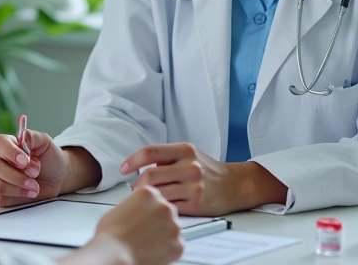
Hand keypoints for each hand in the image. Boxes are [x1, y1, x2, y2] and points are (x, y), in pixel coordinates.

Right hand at [0, 129, 68, 205]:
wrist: (55, 178)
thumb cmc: (49, 158)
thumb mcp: (45, 142)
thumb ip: (32, 137)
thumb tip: (21, 137)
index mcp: (6, 144)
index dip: (10, 152)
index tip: (25, 161)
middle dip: (17, 175)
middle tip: (35, 175)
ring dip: (19, 188)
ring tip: (34, 186)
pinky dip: (17, 196)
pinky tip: (28, 193)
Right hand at [90, 186, 182, 264]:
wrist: (116, 254)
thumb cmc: (112, 234)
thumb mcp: (119, 208)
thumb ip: (135, 205)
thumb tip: (138, 210)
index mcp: (149, 194)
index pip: (154, 197)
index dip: (147, 208)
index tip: (142, 215)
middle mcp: (165, 207)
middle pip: (165, 210)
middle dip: (157, 220)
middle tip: (144, 230)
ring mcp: (174, 226)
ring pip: (172, 228)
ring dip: (163, 233)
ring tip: (146, 242)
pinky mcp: (178, 244)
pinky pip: (176, 245)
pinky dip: (167, 249)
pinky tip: (152, 251)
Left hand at [122, 143, 250, 216]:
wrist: (235, 185)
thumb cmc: (207, 170)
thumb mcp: (189, 155)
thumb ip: (166, 158)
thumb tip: (138, 165)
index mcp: (185, 150)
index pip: (150, 152)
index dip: (132, 160)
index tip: (123, 168)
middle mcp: (190, 166)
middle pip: (150, 175)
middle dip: (137, 184)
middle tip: (133, 188)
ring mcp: (194, 186)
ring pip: (158, 193)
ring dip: (147, 197)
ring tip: (146, 199)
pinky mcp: (196, 204)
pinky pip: (170, 206)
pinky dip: (161, 207)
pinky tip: (159, 207)